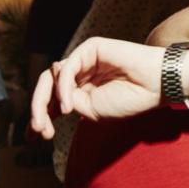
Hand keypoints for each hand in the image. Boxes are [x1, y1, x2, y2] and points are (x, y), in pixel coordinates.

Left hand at [30, 37, 163, 138]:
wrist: (155, 85)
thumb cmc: (130, 99)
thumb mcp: (92, 111)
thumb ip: (69, 102)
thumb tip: (50, 98)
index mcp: (82, 89)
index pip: (53, 100)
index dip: (40, 116)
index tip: (33, 138)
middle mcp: (81, 73)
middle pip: (47, 88)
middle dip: (38, 110)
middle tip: (39, 130)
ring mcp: (84, 60)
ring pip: (51, 78)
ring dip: (43, 102)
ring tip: (47, 122)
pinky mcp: (89, 48)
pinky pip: (66, 69)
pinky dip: (63, 89)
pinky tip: (70, 107)